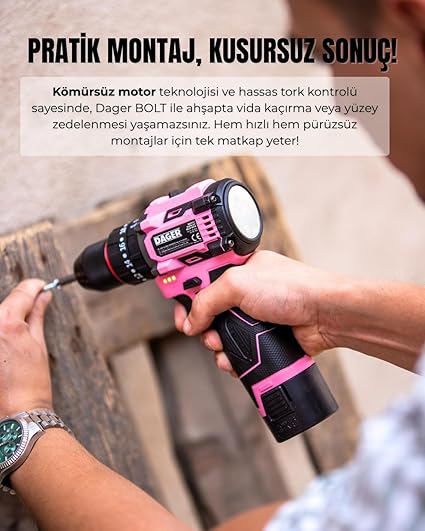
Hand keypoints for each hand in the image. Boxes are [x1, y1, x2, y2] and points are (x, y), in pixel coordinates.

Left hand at [0, 279, 52, 417]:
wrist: (16, 413)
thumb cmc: (30, 384)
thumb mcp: (38, 343)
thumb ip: (37, 315)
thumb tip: (43, 297)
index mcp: (6, 322)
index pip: (21, 292)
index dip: (33, 286)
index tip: (40, 286)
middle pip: (5, 305)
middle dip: (19, 304)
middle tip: (35, 307)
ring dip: (8, 321)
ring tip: (18, 337)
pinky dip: (2, 334)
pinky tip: (8, 349)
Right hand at [175, 250, 347, 374]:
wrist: (326, 315)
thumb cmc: (292, 288)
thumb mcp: (238, 284)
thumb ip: (207, 300)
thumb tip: (190, 321)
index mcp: (237, 269)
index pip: (201, 278)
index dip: (185, 293)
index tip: (179, 310)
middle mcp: (244, 291)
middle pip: (207, 310)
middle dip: (201, 325)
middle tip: (202, 331)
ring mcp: (254, 315)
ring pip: (220, 334)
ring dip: (216, 344)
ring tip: (221, 346)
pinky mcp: (263, 337)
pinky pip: (238, 350)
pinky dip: (231, 358)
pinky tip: (233, 360)